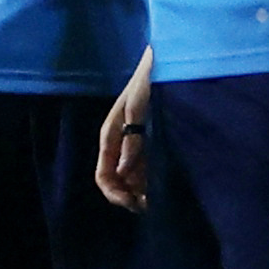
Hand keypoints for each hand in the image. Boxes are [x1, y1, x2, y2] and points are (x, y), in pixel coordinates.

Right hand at [94, 53, 156, 211]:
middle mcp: (118, 143)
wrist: (165, 63)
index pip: (103, 176)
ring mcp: (132, 143)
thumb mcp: (139, 109)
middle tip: (150, 206)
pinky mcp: (147, 140)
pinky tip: (162, 184)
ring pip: (130, 177)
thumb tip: (125, 173)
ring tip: (159, 199)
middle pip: (116, 180)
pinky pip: (143, 167)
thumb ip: (132, 141)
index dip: (116, 194)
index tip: (135, 203)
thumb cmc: (149, 82)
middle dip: (129, 195)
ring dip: (140, 190)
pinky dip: (149, 179)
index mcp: (109, 136)